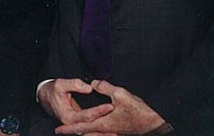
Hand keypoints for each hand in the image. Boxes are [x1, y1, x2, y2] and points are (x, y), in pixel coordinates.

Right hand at [38, 79, 113, 125]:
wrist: (45, 96)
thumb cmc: (52, 90)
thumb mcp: (60, 84)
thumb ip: (74, 84)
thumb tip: (89, 88)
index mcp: (67, 116)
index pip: (86, 116)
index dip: (99, 111)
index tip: (110, 106)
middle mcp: (72, 123)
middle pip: (91, 128)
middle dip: (104, 129)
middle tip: (117, 127)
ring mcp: (75, 124)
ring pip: (91, 131)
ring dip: (103, 133)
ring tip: (116, 132)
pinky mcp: (79, 123)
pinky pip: (90, 128)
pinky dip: (99, 131)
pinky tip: (110, 131)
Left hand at [55, 80, 170, 134]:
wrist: (155, 123)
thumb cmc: (139, 111)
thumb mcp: (121, 94)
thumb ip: (105, 88)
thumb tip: (93, 83)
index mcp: (103, 124)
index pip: (81, 127)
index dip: (68, 129)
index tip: (57, 129)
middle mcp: (106, 130)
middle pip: (85, 132)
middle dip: (72, 132)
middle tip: (60, 131)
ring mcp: (112, 131)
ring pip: (93, 133)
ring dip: (82, 131)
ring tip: (71, 129)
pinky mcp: (117, 130)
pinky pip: (100, 132)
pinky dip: (91, 131)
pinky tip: (91, 128)